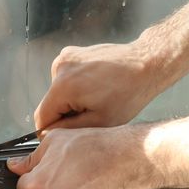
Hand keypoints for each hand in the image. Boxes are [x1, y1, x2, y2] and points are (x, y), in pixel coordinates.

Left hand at [7, 126, 150, 188]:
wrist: (129, 158)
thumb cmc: (96, 147)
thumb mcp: (56, 140)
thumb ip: (30, 158)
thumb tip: (14, 166)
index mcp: (38, 187)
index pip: (25, 188)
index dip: (39, 177)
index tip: (52, 173)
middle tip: (74, 175)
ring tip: (88, 183)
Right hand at [33, 40, 170, 130]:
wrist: (146, 63)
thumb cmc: (129, 93)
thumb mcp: (99, 122)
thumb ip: (68, 129)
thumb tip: (47, 134)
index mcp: (63, 86)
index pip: (42, 118)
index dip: (53, 131)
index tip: (70, 135)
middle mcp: (59, 68)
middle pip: (50, 103)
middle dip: (65, 114)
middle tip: (92, 116)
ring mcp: (65, 57)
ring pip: (58, 91)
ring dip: (72, 100)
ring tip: (98, 99)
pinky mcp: (72, 53)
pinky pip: (66, 78)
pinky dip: (77, 86)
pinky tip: (98, 87)